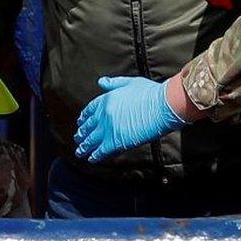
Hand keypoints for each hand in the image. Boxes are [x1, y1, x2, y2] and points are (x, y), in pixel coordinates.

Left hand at [74, 75, 188, 161]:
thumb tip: (101, 82)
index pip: (90, 110)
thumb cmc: (151, 93)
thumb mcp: (131, 83)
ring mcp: (108, 129)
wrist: (162, 106)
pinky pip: (101, 151)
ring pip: (91, 140)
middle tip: (78, 139)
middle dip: (82, 134)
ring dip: (84, 147)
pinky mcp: (115, 142)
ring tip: (80, 152)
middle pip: (88, 127)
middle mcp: (103, 115)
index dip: (84, 118)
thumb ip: (114, 83)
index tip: (80, 123)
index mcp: (106, 99)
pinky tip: (92, 159)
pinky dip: (95, 156)